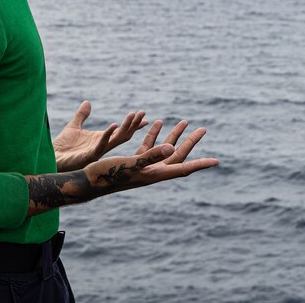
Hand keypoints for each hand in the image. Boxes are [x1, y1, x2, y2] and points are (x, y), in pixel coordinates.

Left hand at [53, 101, 148, 171]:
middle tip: (143, 113)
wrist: (51, 158)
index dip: (133, 125)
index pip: (121, 131)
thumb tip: (88, 102)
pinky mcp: (88, 156)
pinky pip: (101, 145)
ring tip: (133, 116)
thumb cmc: (62, 146)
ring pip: (117, 140)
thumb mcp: (74, 126)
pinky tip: (114, 125)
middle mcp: (102, 146)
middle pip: (123, 135)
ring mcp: (97, 151)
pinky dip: (108, 135)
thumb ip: (82, 115)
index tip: (145, 116)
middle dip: (134, 124)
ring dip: (126, 127)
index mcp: (101, 139)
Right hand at [83, 120, 218, 192]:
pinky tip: (158, 123)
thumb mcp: (131, 163)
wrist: (88, 182)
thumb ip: (152, 155)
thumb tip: (173, 147)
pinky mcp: (134, 162)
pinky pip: (150, 146)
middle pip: (178, 156)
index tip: (217, 161)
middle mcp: (153, 172)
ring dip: (175, 135)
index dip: (200, 164)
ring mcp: (144, 167)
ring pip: (165, 149)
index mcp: (155, 174)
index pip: (184, 168)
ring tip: (185, 121)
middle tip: (204, 129)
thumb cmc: (107, 175)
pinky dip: (155, 135)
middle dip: (191, 142)